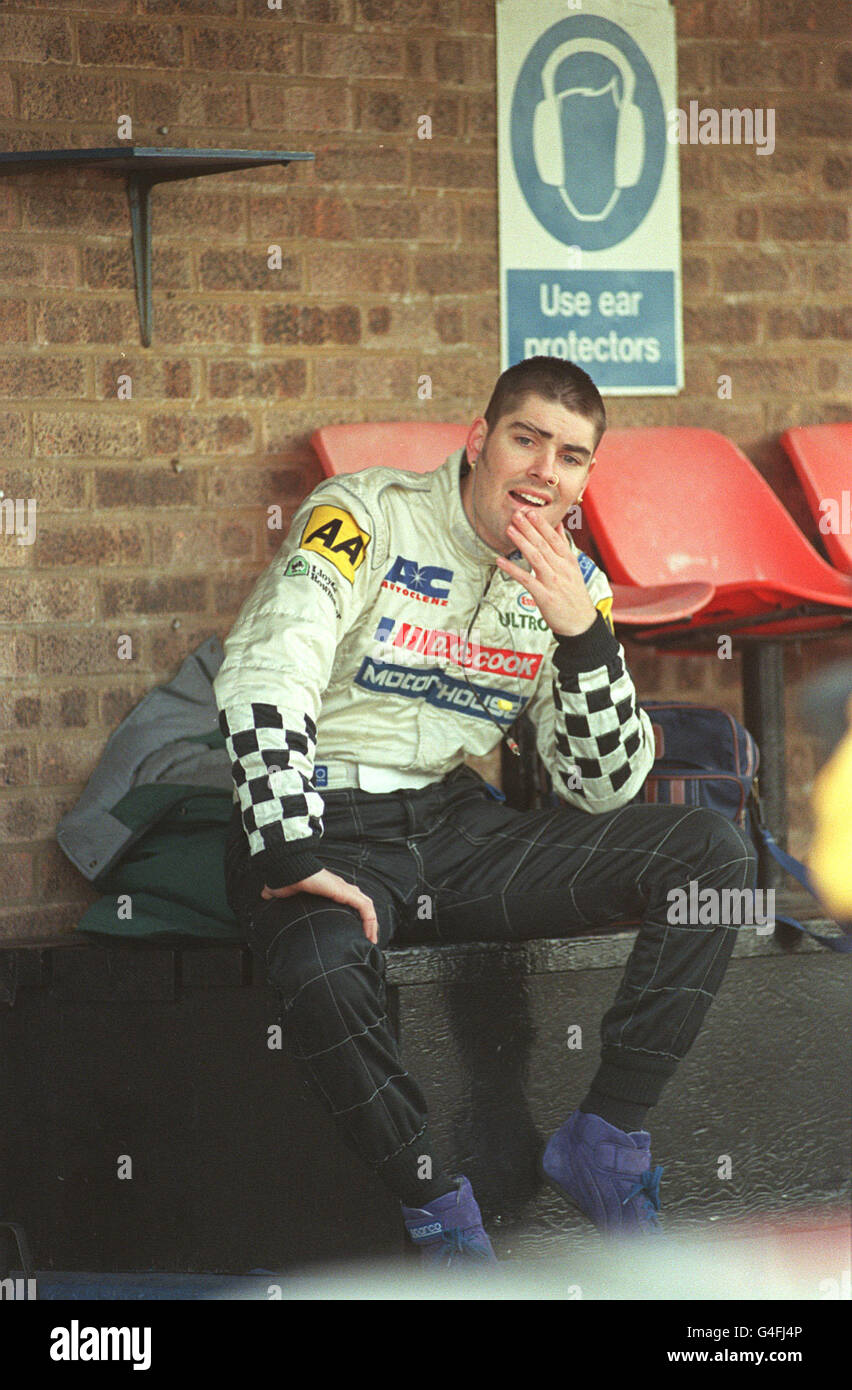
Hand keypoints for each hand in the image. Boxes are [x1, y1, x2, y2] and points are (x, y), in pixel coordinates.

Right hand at [261, 869, 378, 943]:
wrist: (287, 869)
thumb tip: (264, 896)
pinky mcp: (345, 892)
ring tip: (372, 940)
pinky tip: (369, 935)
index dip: (355, 917)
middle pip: (363, 905)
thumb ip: (277, 894)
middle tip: (368, 939)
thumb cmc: (286, 878)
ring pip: (368, 907)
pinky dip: (370, 922)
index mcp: (330, 889)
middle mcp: (341, 888)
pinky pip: (365, 908)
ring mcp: (345, 889)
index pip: (350, 901)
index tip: (354, 933)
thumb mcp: (283, 892)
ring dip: (372, 924)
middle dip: (368, 923)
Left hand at [497, 508, 597, 636]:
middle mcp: (561, 569)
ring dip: (521, 542)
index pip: (555, 538)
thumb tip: (559, 526)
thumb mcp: (574, 568)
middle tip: (516, 514)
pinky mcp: (544, 596)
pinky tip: (501, 560)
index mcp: (568, 561)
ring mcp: (553, 582)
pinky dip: (513, 569)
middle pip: (543, 544)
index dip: (542, 524)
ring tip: (509, 530)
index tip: (530, 512)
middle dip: (529, 528)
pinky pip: (526, 580)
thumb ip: (564, 547)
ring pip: (535, 558)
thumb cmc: (574, 596)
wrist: (581, 623)